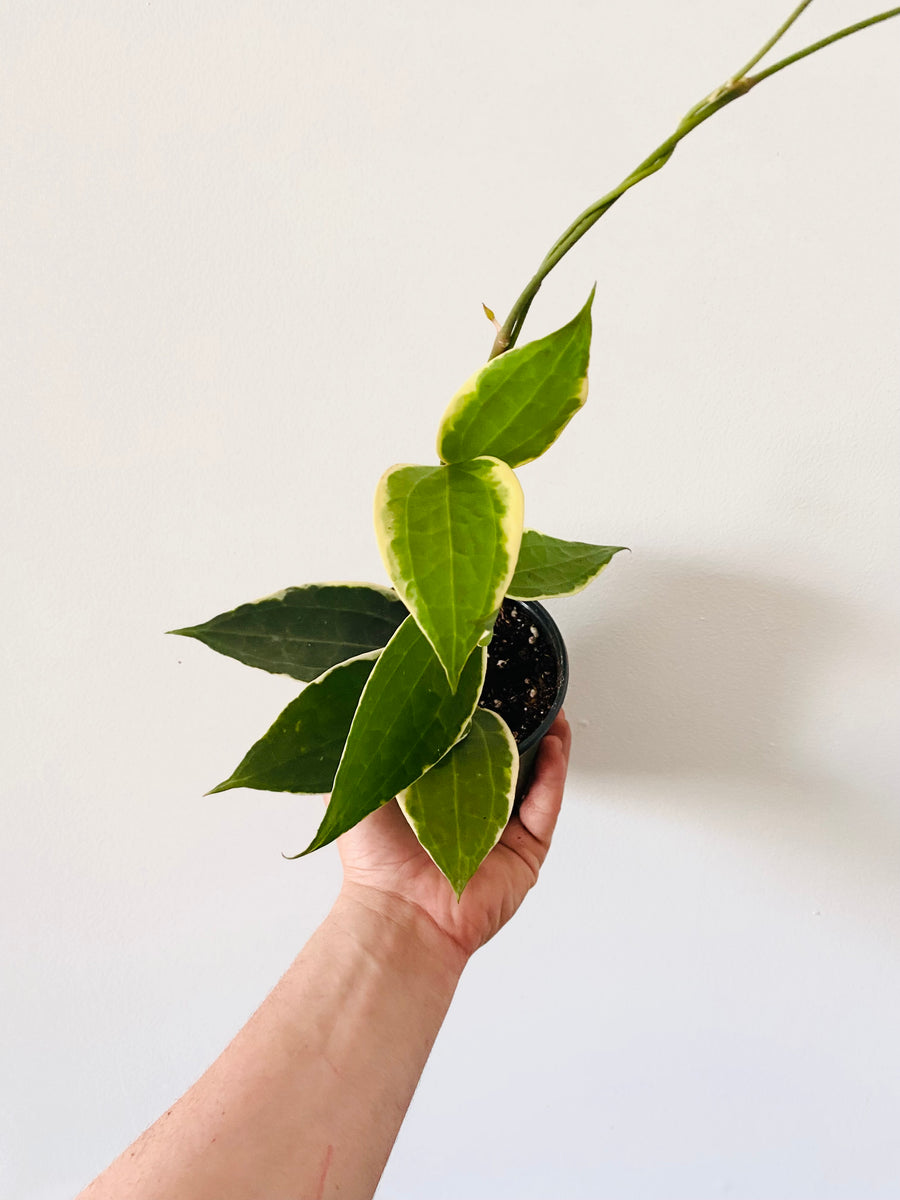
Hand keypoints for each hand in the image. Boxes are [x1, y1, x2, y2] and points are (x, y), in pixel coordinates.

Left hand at [337, 712, 571, 961]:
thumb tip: (382, 698)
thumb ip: (379, 745)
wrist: (399, 912)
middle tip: (528, 691)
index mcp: (436, 796)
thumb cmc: (375, 858)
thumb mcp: (366, 784)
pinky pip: (546, 805)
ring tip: (552, 708)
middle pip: (508, 759)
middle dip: (522, 724)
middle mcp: (473, 812)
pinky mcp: (526, 851)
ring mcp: (503, 831)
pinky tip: (554, 744)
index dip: (481, 716)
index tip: (489, 683)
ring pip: (535, 778)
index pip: (467, 747)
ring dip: (548, 742)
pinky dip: (554, 774)